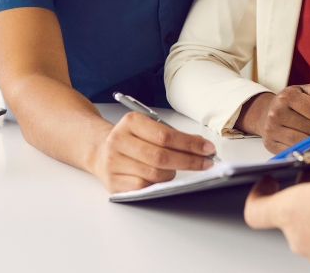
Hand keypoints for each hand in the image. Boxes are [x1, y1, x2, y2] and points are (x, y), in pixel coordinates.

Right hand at [88, 112, 215, 192]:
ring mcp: (113, 162)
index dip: (190, 144)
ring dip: (172, 174)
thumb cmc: (133, 140)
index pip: (166, 135)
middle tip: (205, 163)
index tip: (208, 149)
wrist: (102, 150)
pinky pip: (143, 187)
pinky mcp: (112, 181)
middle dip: (188, 161)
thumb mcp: (151, 129)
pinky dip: (157, 185)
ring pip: (153, 173)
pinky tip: (161, 179)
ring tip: (176, 169)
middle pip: (160, 156)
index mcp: (130, 122)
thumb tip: (203, 147)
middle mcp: (118, 140)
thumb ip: (175, 136)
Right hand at [238, 80, 309, 152]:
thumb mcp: (308, 91)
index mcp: (286, 96)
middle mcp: (276, 113)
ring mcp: (271, 130)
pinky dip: (305, 149)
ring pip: (304, 142)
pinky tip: (307, 143)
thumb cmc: (294, 101)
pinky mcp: (271, 145)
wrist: (268, 112)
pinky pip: (296, 151)